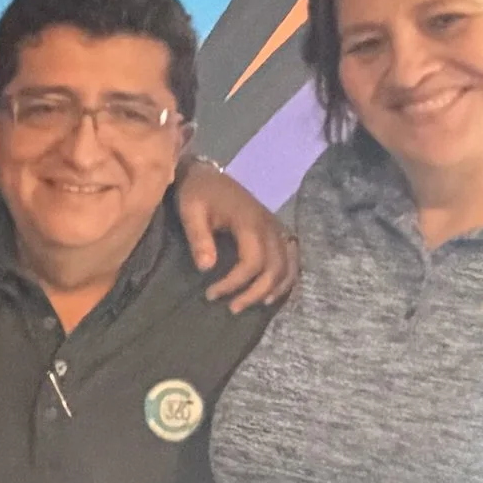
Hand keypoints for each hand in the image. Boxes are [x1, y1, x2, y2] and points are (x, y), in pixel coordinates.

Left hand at [177, 158, 297, 308]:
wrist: (206, 174)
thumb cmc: (196, 194)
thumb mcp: (191, 212)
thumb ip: (199, 239)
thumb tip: (207, 268)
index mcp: (249, 222)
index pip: (252, 262)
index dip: (234, 283)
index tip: (211, 294)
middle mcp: (269, 226)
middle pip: (275, 268)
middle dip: (255, 292)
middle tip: (232, 308)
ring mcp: (276, 227)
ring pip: (288, 265)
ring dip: (275, 288)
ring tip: (256, 305)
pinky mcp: (276, 229)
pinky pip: (292, 257)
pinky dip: (288, 277)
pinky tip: (275, 292)